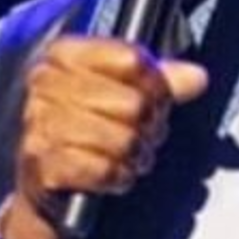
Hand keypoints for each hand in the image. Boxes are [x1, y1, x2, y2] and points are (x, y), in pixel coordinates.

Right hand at [2, 36, 208, 238]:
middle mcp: (46, 85)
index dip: (155, 85)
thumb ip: (159, 82)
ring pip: (123, 139)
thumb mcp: (118, 94)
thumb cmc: (84, 130)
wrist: (44, 183)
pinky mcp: (45, 165)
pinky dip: (118, 177)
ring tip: (129, 156)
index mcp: (63, 55)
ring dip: (135, 155)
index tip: (153, 99)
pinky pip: (106, 170)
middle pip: (133, 103)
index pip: (132, 60)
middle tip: (143, 135)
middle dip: (148, 127)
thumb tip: (196, 77)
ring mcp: (42, 126)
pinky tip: (113, 174)